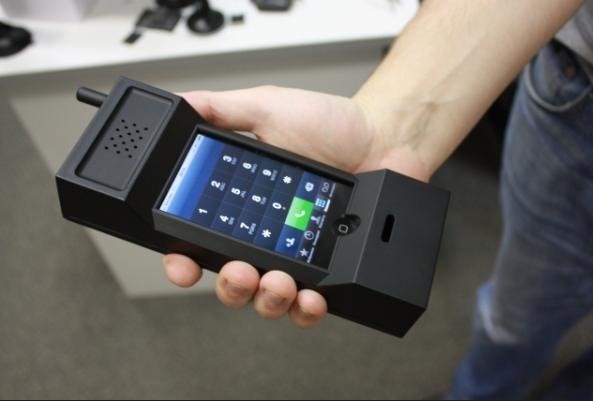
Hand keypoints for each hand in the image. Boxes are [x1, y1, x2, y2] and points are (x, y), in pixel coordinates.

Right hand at [163, 86, 428, 327]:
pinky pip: (308, 307)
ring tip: (279, 282)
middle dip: (229, 285)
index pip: (199, 241)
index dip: (183, 261)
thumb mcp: (268, 108)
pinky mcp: (330, 272)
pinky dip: (305, 311)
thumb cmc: (330, 125)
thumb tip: (183, 103)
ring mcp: (297, 257)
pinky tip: (310, 297)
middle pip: (230, 281)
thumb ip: (222, 108)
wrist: (383, 138)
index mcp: (243, 204)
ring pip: (266, 300)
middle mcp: (264, 236)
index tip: (182, 265)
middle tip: (240, 271)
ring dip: (266, 299)